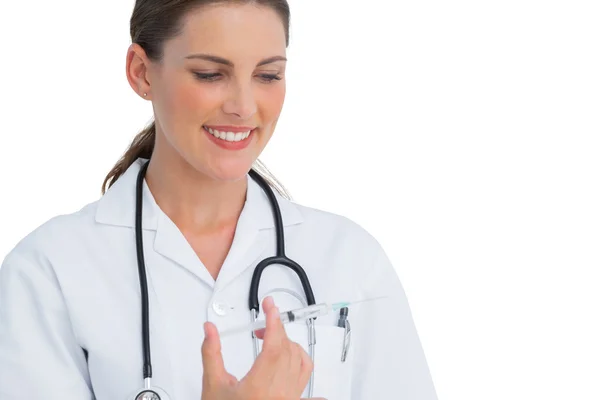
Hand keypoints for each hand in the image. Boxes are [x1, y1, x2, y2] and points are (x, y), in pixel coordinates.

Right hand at [201, 296, 324, 399]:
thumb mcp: (212, 386)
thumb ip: (211, 354)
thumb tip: (210, 330)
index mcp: (259, 386)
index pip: (274, 345)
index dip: (274, 322)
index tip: (270, 306)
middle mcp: (279, 393)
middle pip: (288, 350)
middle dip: (277, 331)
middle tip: (263, 323)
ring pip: (302, 364)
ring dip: (291, 347)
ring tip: (276, 342)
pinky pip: (308, 389)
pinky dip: (308, 376)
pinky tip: (308, 375)